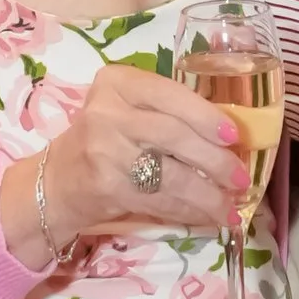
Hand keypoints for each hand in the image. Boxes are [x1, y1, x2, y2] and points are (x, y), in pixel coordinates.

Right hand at [21, 62, 246, 256]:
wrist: (58, 180)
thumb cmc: (106, 138)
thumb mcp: (128, 108)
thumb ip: (168, 112)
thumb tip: (231, 137)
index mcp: (116, 82)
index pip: (168, 93)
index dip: (205, 115)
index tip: (234, 135)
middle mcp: (106, 111)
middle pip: (173, 135)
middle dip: (214, 160)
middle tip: (241, 177)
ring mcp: (104, 150)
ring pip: (170, 174)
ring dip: (207, 195)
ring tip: (230, 207)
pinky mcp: (107, 186)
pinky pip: (159, 200)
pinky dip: (187, 211)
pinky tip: (206, 217)